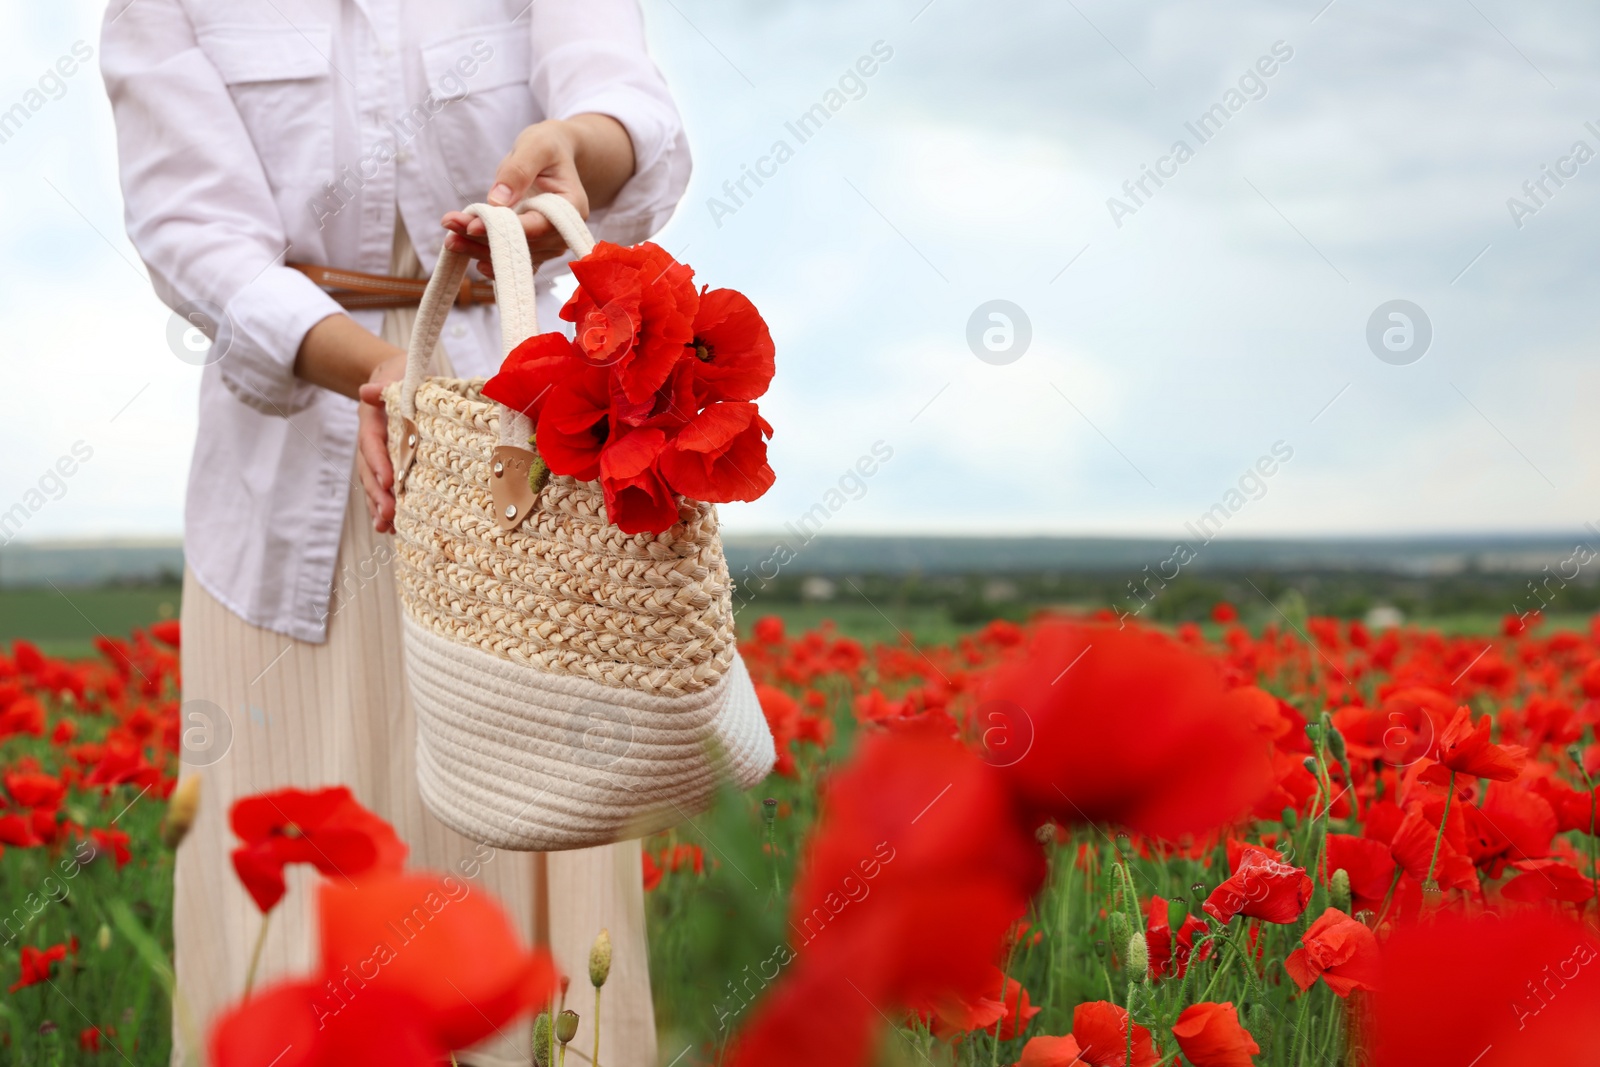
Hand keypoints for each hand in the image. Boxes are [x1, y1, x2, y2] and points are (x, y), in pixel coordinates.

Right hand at [356, 353, 406, 532]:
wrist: (395, 378)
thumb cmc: (400, 378)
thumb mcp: (394, 376)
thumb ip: (383, 385)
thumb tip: (367, 391)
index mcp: (373, 422)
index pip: (373, 444)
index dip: (379, 463)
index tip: (389, 481)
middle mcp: (373, 443)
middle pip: (370, 471)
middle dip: (378, 494)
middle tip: (389, 514)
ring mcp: (379, 456)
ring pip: (375, 485)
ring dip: (379, 506)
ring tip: (386, 527)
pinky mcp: (389, 465)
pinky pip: (385, 489)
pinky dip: (386, 508)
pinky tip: (392, 528)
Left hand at [441, 114, 633, 277]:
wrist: (552, 156)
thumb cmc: (547, 147)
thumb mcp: (535, 146)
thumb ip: (518, 171)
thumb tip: (497, 201)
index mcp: (571, 209)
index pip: (537, 227)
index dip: (505, 230)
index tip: (472, 226)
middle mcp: (563, 233)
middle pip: (522, 246)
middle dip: (483, 239)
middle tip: (450, 226)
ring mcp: (549, 244)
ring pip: (513, 256)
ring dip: (479, 249)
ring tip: (449, 238)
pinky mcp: (534, 247)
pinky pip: (512, 260)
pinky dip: (488, 258)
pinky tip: (468, 257)